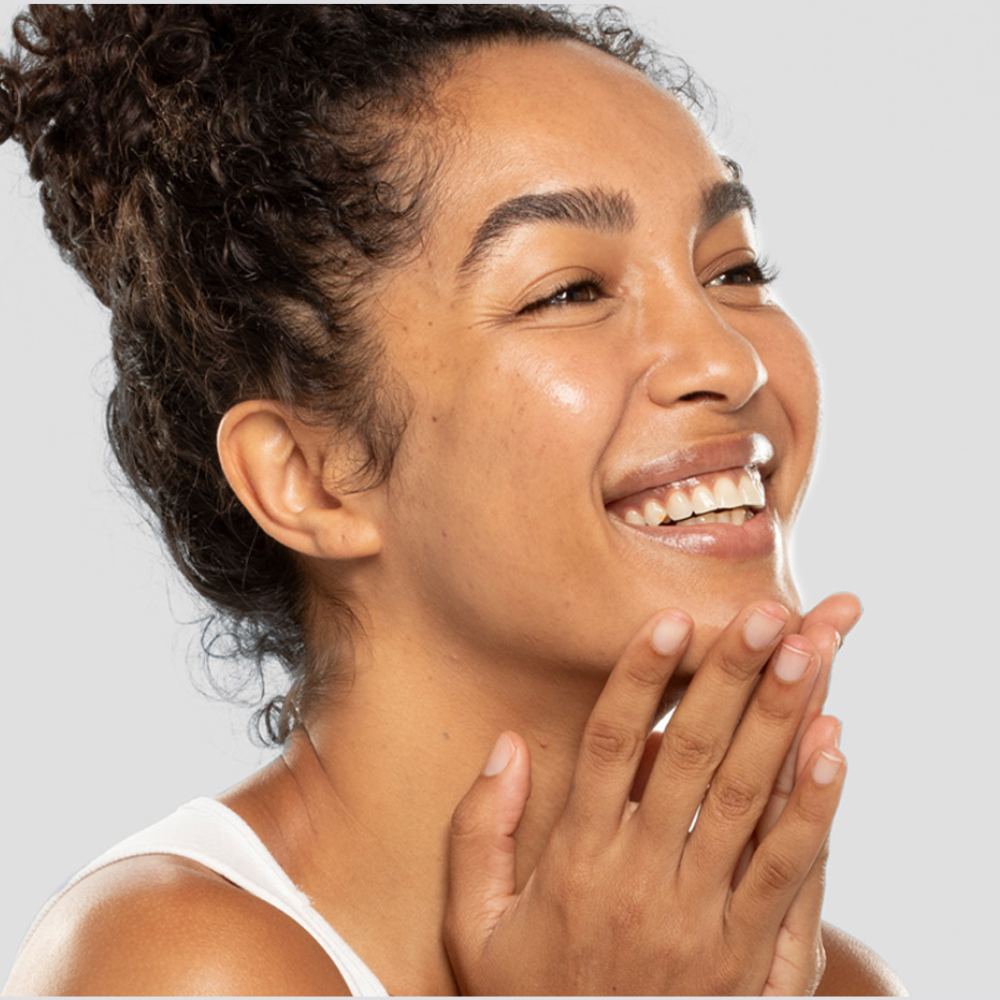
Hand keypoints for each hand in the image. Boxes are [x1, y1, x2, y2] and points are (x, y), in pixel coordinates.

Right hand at [445, 601, 846, 994]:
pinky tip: (834, 750)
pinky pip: (787, 872)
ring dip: (781, 723)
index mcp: (576, 862)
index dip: (638, 679)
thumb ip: (481, 831)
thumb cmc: (533, 997)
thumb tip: (505, 744)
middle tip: (762, 614)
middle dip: (729, 679)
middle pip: (689, 758)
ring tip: (808, 656)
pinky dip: (813, 808)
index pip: (608, 747)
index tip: (668, 620)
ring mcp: (702, 917)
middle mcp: (642, 879)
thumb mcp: (474, 925)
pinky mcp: (749, 954)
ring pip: (746, 801)